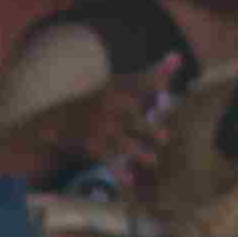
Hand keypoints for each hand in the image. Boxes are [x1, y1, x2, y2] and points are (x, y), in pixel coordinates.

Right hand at [62, 56, 184, 177]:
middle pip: (131, 117)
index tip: (166, 80)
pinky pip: (108, 160)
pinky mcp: (92, 146)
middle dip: (147, 127)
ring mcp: (100, 127)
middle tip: (166, 137)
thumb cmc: (102, 101)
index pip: (139, 82)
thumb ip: (151, 75)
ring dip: (138, 152)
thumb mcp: (121, 84)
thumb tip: (178, 56)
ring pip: (122, 142)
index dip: (152, 80)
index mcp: (118, 89)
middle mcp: (109, 106)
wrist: (59, 120)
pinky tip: (130, 180)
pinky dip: (118, 171)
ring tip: (154, 161)